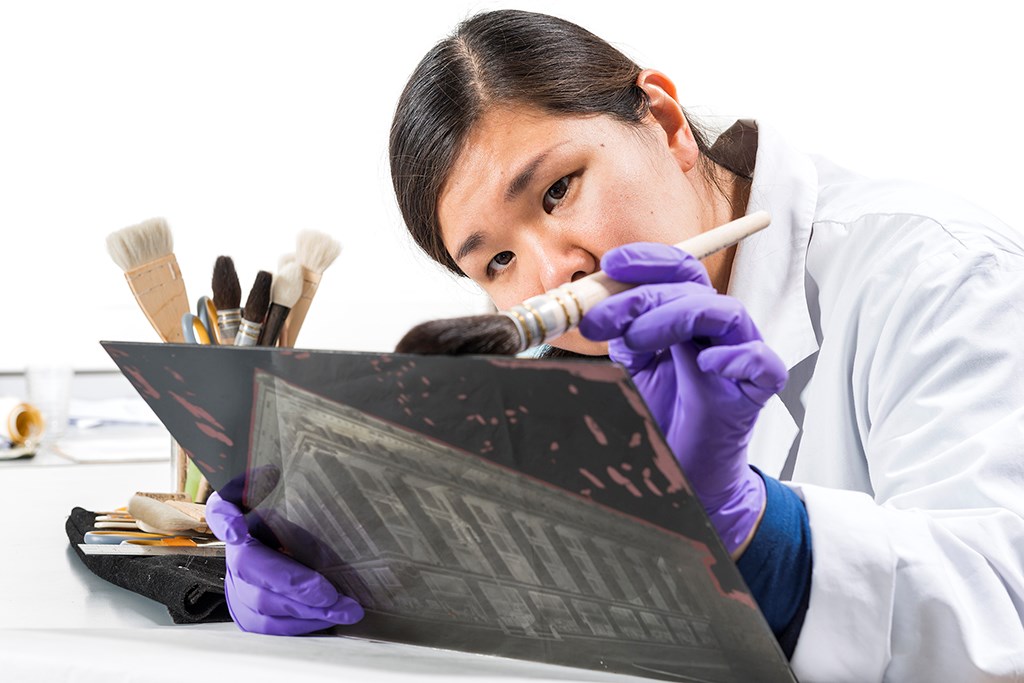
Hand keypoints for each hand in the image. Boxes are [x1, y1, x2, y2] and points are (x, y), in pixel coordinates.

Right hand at [205, 491, 363, 634]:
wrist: (281, 545)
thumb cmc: (292, 518)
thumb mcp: (290, 497)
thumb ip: (281, 487)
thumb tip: (276, 473)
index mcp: (238, 514)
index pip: (221, 510)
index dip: (226, 520)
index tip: (237, 528)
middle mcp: (232, 550)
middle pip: (251, 568)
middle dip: (296, 585)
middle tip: (333, 594)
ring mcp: (235, 583)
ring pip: (261, 603)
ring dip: (305, 610)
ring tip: (343, 609)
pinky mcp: (246, 610)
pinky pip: (268, 625)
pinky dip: (300, 624)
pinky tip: (327, 617)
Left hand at [579, 242, 786, 554]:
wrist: (683, 478)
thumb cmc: (660, 421)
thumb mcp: (629, 370)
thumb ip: (620, 336)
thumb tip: (590, 309)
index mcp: (686, 319)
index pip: (675, 271)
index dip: (646, 261)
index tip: (610, 264)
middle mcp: (714, 331)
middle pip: (691, 286)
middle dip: (641, 294)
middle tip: (599, 318)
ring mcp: (739, 358)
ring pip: (725, 312)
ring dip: (676, 315)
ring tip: (636, 341)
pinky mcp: (756, 392)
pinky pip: (763, 363)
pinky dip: (738, 356)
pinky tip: (707, 364)